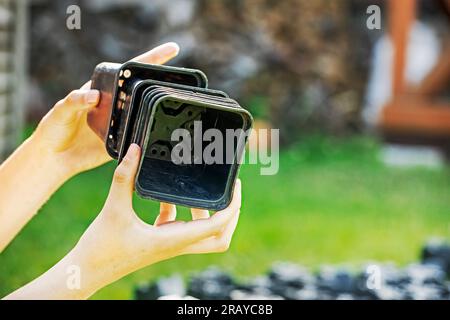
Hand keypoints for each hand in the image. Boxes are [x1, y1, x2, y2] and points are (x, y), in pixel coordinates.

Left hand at [31, 42, 179, 177]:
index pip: (129, 71)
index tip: (170, 51)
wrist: (54, 159)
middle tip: (183, 75)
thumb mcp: (61, 111)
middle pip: (142, 89)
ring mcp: (121, 123)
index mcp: (102, 91)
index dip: (150, 60)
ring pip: (145, 112)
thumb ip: (75, 101)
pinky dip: (152, 132)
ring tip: (181, 99)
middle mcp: (115, 104)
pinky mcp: (123, 142)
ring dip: (160, 107)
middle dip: (163, 79)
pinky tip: (166, 129)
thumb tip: (94, 96)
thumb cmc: (53, 130)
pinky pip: (140, 135)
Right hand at [70, 144, 240, 295]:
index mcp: (174, 240)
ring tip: (201, 190)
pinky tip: (165, 195)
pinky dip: (181, 211)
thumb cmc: (100, 249)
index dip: (232, 207)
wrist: (86, 272)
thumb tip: (134, 149)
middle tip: (229, 191)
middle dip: (229, 215)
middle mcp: (176, 244)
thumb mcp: (113, 208)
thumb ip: (124, 177)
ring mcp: (169, 244)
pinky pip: (178, 226)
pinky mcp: (158, 241)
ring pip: (202, 233)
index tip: (235, 186)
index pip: (217, 226)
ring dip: (207, 213)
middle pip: (219, 237)